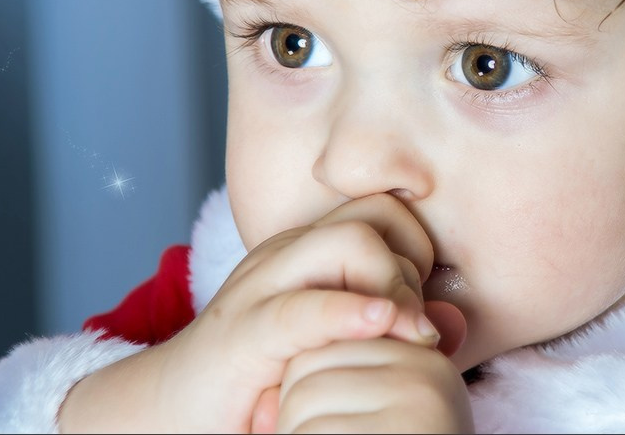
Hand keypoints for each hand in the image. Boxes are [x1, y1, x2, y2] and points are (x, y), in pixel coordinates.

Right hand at [60, 194, 442, 432]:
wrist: (168, 412)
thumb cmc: (264, 380)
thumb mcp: (336, 349)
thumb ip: (393, 331)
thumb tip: (457, 324)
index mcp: (310, 253)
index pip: (384, 212)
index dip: (417, 248)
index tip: (423, 304)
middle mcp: (288, 256)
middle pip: (372, 216)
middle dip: (410, 262)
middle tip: (417, 325)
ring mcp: (262, 288)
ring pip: (345, 244)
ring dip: (390, 284)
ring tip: (406, 334)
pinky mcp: (244, 334)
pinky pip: (301, 309)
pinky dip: (347, 313)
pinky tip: (380, 324)